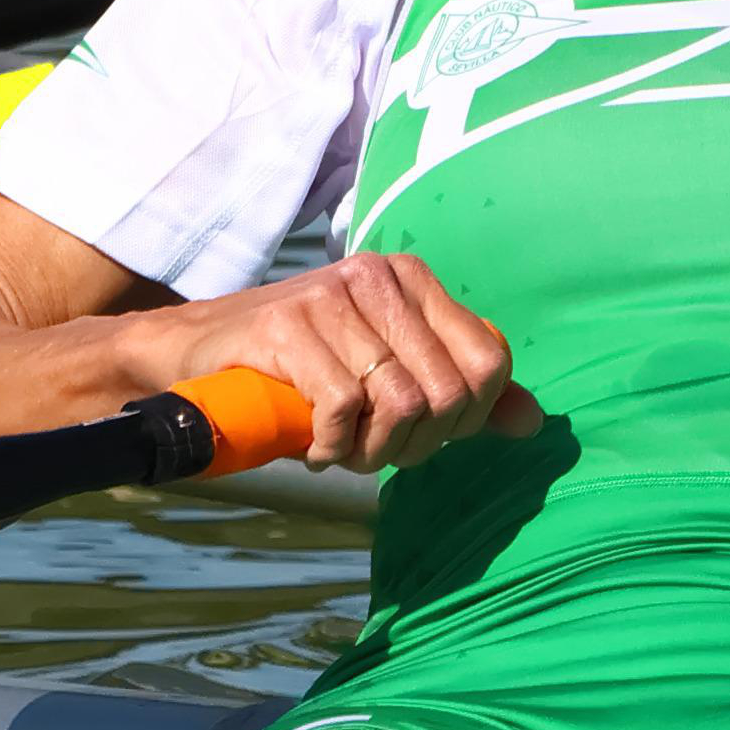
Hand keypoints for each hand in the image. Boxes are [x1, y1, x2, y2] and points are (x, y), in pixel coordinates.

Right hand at [136, 250, 534, 474]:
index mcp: (413, 280)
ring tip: (341, 447)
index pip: (488, 361)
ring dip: (369, 451)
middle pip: (446, 391)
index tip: (423, 436)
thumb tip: (532, 422)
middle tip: (373, 452)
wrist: (197, 352)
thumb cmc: (301, 368)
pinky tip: (312, 445)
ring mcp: (331, 296)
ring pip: (399, 402)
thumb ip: (461, 394)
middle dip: (416, 445)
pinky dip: (331, 446)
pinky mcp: (288, 325)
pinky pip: (343, 407)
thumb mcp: (388, 374)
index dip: (465, 419)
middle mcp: (377, 276)